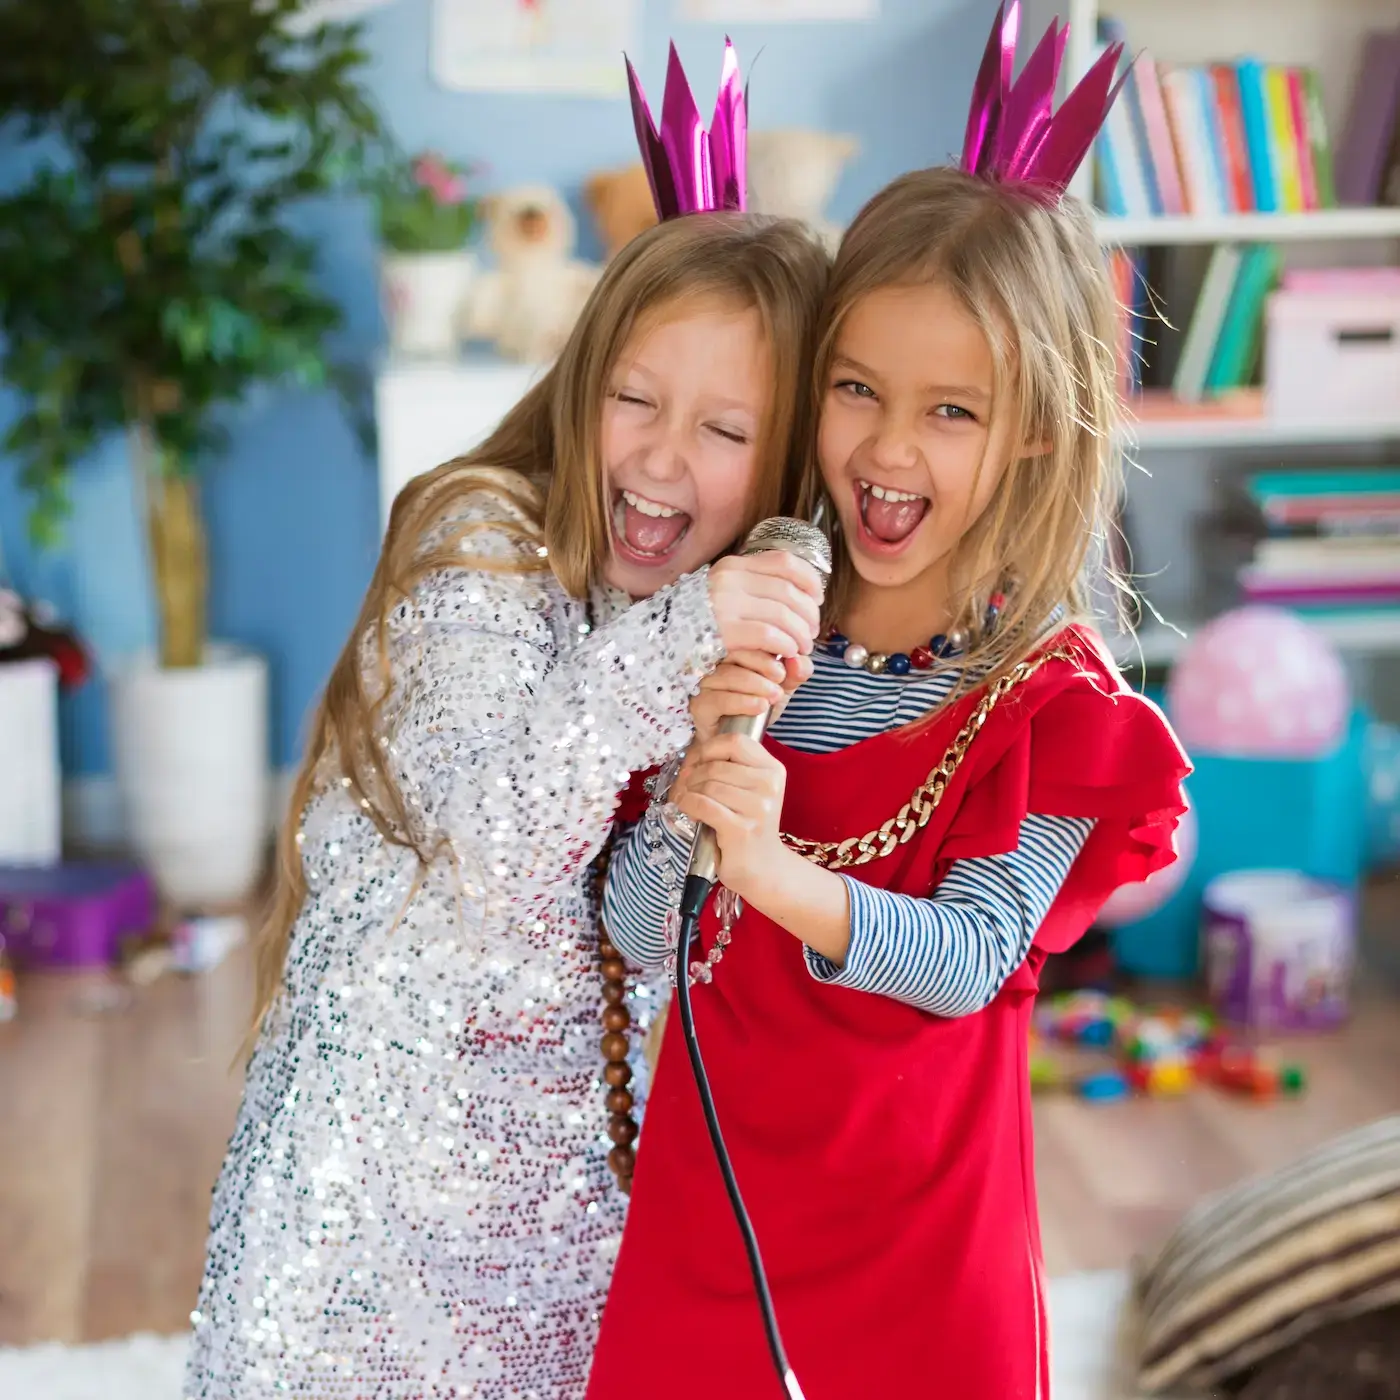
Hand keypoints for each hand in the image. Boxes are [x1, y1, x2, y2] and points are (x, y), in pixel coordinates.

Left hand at [672, 732, 786, 901]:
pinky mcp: (742, 829)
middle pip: (715, 765)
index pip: (735, 741)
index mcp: (773, 769)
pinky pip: (703, 805)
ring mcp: (758, 808)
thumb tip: (693, 753)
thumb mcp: (748, 789)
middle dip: (691, 774)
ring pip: (707, 785)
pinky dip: (688, 804)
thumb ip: (730, 767)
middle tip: (683, 786)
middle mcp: (769, 786)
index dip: (707, 748)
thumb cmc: (747, 824)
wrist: (761, 867)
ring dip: (688, 791)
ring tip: (685, 800)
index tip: (695, 761)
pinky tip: (687, 809)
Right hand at [689, 651, 813, 744]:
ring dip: (757, 685)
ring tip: (775, 695)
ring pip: (728, 675)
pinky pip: (720, 700)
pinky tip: (761, 706)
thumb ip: (795, 671)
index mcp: (732, 648)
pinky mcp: (699, 706)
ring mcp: (704, 684)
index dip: (770, 645)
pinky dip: (744, 702)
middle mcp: (713, 662)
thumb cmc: (759, 704)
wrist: (740, 738)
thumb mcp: (783, 685)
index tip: (788, 659)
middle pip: (736, 651)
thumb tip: (800, 660)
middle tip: (781, 679)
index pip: (747, 635)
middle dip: (764, 664)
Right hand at [707, 551, 822, 660]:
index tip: (819, 597)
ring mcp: (725, 604)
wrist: (661, 644)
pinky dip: (786, 643)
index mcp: (733, 566)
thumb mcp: (726, 595)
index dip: (810, 579)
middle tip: (813, 631)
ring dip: (801, 632)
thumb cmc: (700, 623)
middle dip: (809, 613)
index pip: (785, 562)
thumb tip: (805, 592)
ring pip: (783, 613)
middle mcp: (729, 579)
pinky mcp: (724, 630)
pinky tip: (789, 652)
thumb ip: (757, 590)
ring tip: (804, 646)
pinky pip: (769, 634)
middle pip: (789, 590)